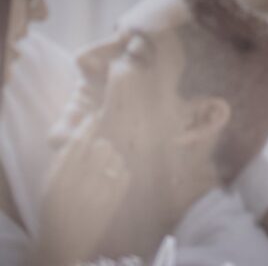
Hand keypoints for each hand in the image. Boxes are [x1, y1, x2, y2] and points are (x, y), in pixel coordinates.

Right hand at [31, 126, 129, 265]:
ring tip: (103, 169)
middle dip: (100, 146)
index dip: (88, 126)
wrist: (63, 244)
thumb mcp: (50, 184)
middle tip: (96, 154)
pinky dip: (120, 173)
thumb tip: (81, 130)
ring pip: (116, 158)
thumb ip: (63, 157)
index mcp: (61, 179)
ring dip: (112, 158)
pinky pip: (125, 174)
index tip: (94, 116)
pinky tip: (111, 180)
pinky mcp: (113, 204)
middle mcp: (80, 185)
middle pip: (102, 146)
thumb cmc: (55, 209)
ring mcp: (99, 195)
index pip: (78, 142)